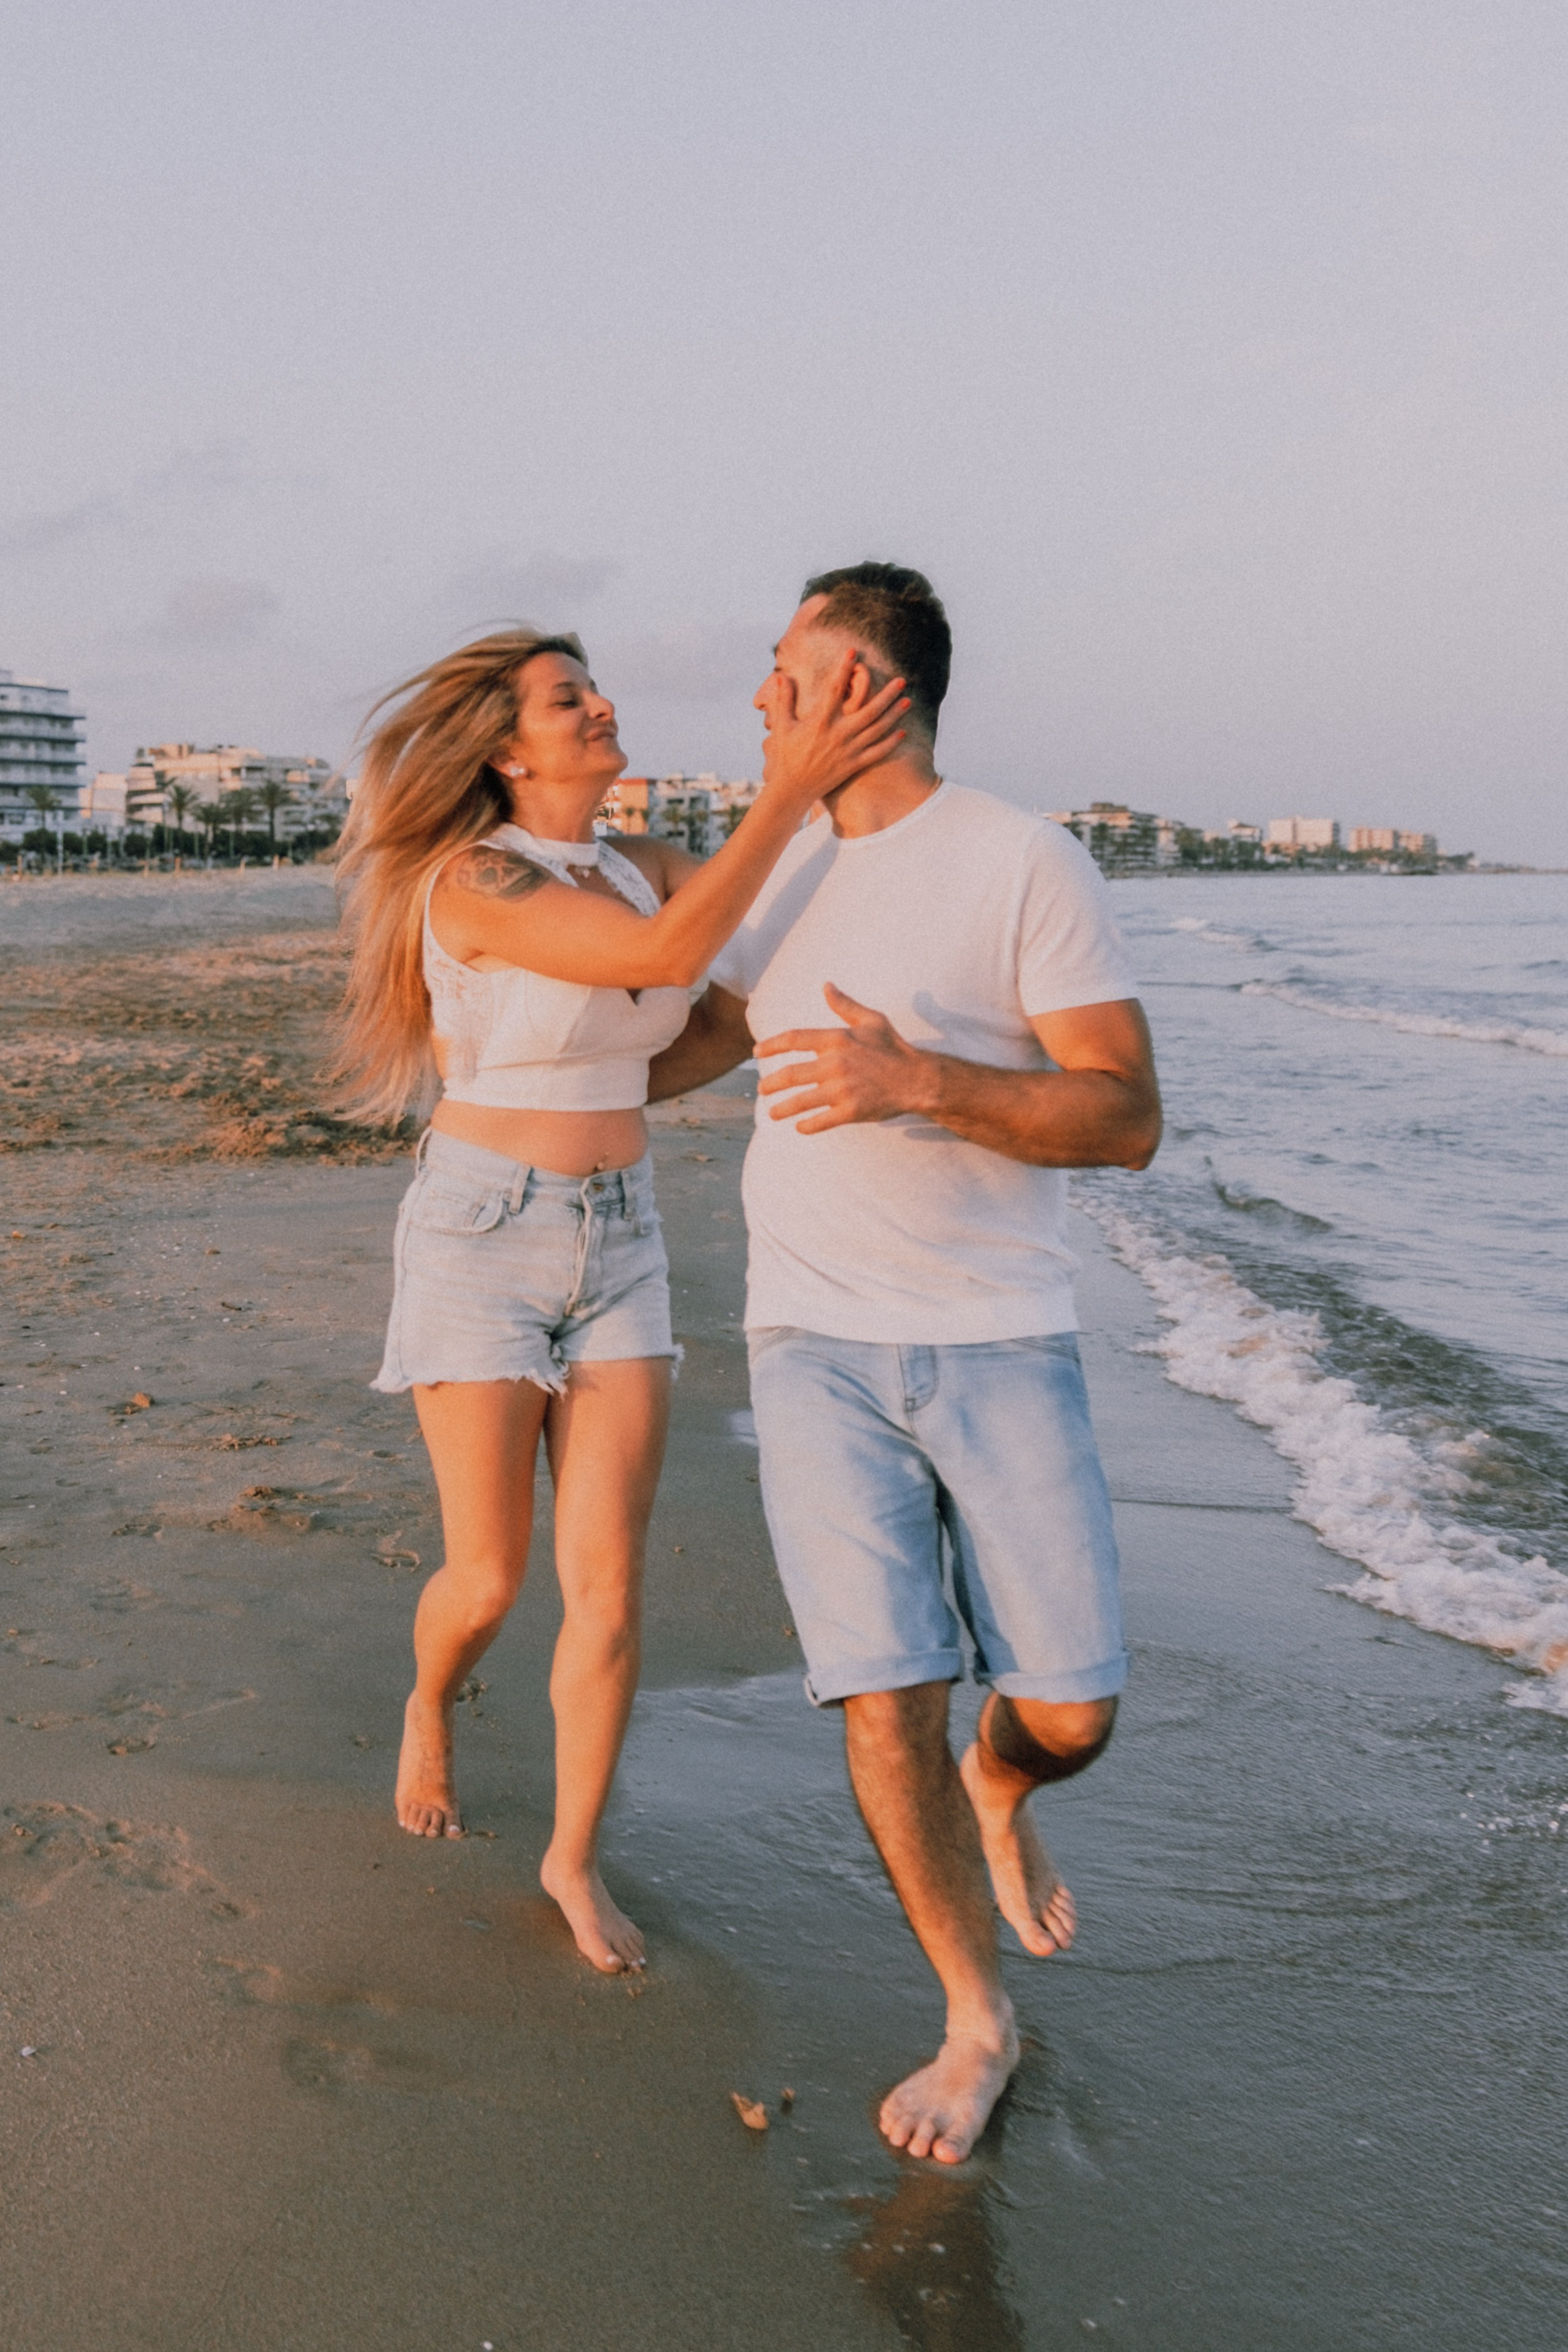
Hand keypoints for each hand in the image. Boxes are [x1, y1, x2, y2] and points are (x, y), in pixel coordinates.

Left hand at [755, 983, 931, 1132]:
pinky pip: (821, 1121)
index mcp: (837, 1040)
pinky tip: (800, 1127)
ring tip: (772, 1113)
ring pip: (801, 1101)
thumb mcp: (871, 1020)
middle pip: (790, 1074)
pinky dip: (807, 1126)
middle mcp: (835, 1064)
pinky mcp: (851, 1111)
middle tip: (761, 1089)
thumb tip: (826, 986)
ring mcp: (842, 1090)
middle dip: (770, 1083)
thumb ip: (845, 1005)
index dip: (771, 1044)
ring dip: (782, 1109)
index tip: (756, 1051)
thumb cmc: (894, 1048)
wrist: (918, 1078)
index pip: (794, 1039)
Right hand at [761, 650, 908, 807]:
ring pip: (877, 730)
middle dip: (887, 695)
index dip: (844, 669)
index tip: (853, 652)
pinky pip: (876, 753)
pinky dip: (890, 743)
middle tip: (902, 681)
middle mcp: (838, 735)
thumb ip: (783, 700)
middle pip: (869, 710)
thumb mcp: (781, 726)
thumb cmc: (785, 756)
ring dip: (894, 715)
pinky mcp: (853, 765)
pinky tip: (901, 732)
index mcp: (820, 722)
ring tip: (907, 700)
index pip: (835, 689)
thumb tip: (781, 675)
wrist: (792, 790)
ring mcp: (848, 751)